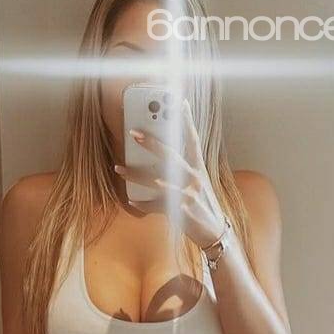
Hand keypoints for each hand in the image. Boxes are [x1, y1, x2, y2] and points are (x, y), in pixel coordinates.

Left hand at [114, 100, 228, 249]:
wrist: (214, 231)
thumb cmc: (201, 204)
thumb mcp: (196, 183)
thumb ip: (182, 170)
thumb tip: (158, 161)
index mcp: (199, 167)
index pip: (193, 139)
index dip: (187, 121)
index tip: (179, 102)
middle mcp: (195, 177)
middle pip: (171, 156)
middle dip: (151, 143)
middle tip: (133, 132)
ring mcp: (188, 194)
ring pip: (157, 180)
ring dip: (136, 175)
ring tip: (119, 168)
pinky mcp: (181, 211)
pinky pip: (156, 205)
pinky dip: (143, 204)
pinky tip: (131, 200)